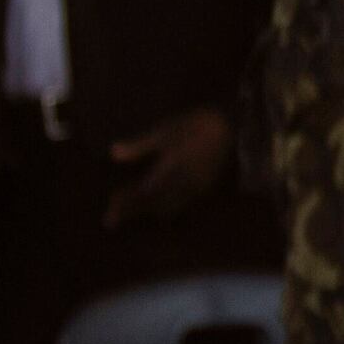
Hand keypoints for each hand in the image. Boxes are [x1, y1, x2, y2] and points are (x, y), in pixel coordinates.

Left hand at [104, 107, 232, 229]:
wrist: (233, 126)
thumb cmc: (196, 124)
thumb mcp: (165, 131)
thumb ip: (140, 146)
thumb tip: (112, 154)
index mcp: (170, 170)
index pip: (142, 195)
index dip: (124, 205)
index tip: (109, 216)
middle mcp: (183, 184)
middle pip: (154, 206)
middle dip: (133, 211)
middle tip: (113, 218)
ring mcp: (197, 187)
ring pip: (169, 208)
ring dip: (150, 211)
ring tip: (135, 212)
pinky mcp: (207, 186)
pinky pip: (183, 203)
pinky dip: (167, 207)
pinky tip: (161, 203)